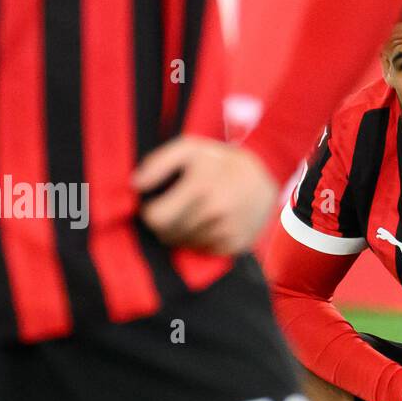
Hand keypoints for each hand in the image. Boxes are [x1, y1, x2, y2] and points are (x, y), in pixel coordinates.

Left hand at [133, 137, 277, 254]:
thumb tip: (135, 185)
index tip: (157, 204)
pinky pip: (204, 252)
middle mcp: (214, 213)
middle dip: (164, 225)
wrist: (266, 174)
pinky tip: (208, 224)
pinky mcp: (236, 244)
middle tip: (174, 210)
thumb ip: (158, 163)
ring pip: (186, 245)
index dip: (150, 213)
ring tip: (193, 215)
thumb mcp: (189, 148)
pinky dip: (201, 242)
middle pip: (169, 235)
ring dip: (183, 234)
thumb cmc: (220, 160)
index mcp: (199, 188)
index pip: (156, 219)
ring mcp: (227, 231)